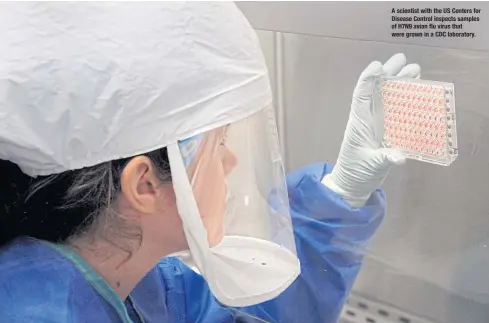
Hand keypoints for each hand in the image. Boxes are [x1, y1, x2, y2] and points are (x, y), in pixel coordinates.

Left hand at [322, 53, 420, 207]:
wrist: (353, 185)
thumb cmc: (356, 173)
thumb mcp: (370, 166)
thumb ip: (384, 159)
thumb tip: (400, 156)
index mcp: (359, 123)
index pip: (361, 96)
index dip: (368, 80)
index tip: (378, 65)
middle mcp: (367, 119)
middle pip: (377, 91)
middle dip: (388, 74)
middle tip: (404, 59)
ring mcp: (377, 125)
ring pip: (388, 99)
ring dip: (400, 84)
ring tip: (415, 70)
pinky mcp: (386, 132)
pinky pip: (396, 112)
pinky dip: (406, 102)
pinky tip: (418, 93)